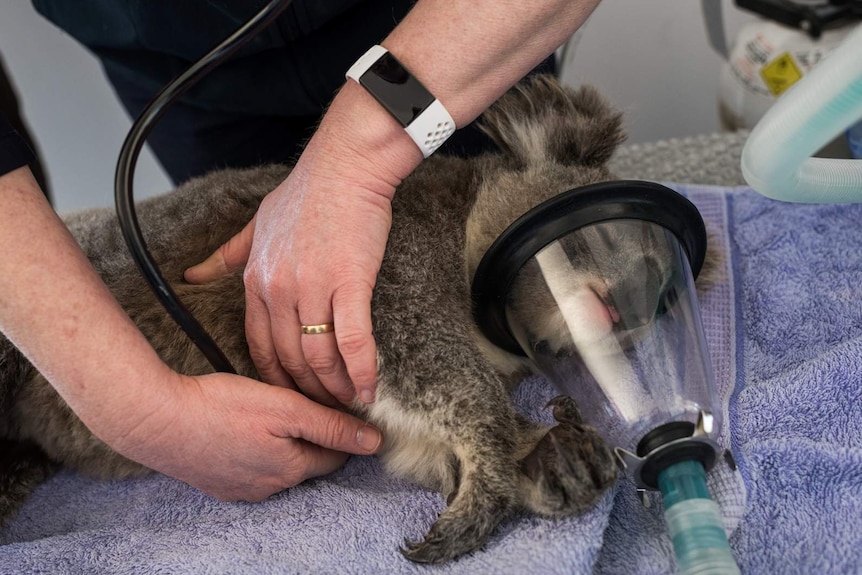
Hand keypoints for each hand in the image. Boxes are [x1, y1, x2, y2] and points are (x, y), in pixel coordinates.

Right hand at [112, 371, 382, 500]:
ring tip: (269, 415)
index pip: (335, 455)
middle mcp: (269, 488)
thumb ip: (331, 425)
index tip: (337, 409)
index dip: (340, 431)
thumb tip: (374, 442)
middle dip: (311, 438)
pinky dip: (253, 451)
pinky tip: (242, 430)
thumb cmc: (221, 407)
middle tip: (300, 406)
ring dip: (281, 445)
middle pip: (307, 462)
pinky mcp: (216, 484)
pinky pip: (249, 469)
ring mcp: (239, 490)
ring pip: (277, 466)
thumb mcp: (286, 408)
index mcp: (291, 468)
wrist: (155, 420)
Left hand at [186, 83, 421, 406]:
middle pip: (289, 360)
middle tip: (326, 414)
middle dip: (307, 393)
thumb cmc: (306, 194)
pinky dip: (362, 371)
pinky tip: (370, 390)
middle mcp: (279, 291)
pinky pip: (352, 341)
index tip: (290, 397)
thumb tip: (192, 274)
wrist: (345, 167)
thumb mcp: (255, 226)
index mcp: (256, 281)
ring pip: (318, 357)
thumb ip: (225, 256)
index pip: (259, 346)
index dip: (275, 379)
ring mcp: (313, 289)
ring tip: (350, 408)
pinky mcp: (349, 284)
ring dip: (335, 390)